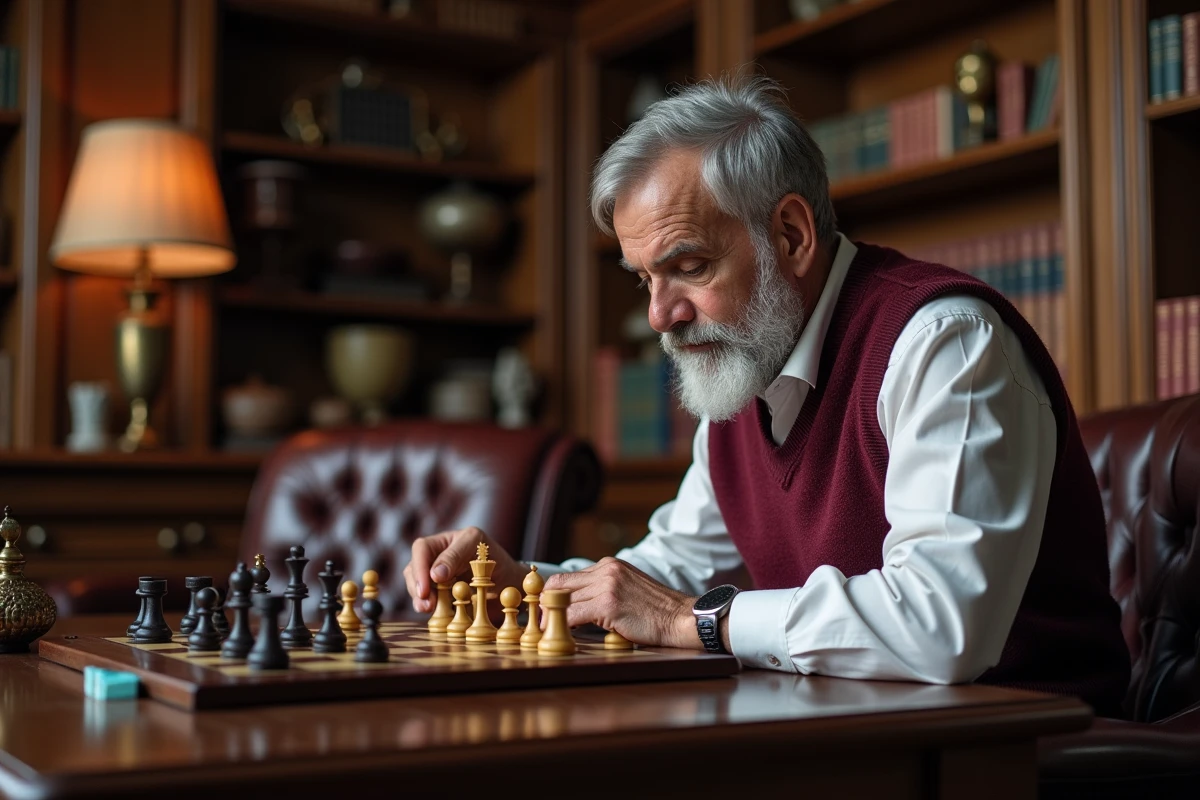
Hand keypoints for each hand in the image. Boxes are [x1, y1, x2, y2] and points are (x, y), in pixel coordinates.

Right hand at [403, 527, 525, 614]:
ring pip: (416, 585)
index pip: (422, 549)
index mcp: (445, 541)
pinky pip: (426, 599)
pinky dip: (427, 606)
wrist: (508, 581)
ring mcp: (435, 576)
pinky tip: (432, 612)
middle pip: (413, 568)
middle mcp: (436, 558)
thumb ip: (456, 556)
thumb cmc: (496, 559)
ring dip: (419, 599)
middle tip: (426, 603)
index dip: (419, 568)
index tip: (426, 587)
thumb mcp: (480, 549)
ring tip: (428, 609)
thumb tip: (434, 575)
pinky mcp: (438, 594)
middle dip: (416, 586)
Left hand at [543, 557, 698, 648]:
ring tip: (546, 632)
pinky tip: (560, 635)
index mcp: (610, 565)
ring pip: (563, 599)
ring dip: (552, 617)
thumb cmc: (658, 611)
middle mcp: (607, 569)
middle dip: (545, 604)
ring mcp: (607, 585)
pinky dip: (562, 625)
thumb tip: (578, 607)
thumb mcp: (629, 589)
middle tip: (538, 623)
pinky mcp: (608, 604)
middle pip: (559, 584)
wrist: (682, 618)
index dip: (552, 594)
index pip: (568, 577)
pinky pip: (573, 614)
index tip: (544, 610)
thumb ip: (605, 590)